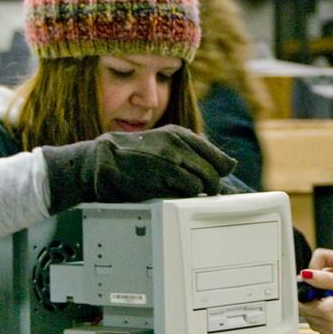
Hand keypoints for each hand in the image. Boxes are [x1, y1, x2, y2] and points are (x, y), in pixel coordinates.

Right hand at [41, 125, 236, 213]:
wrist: (102, 160)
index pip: (218, 158)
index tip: (216, 180)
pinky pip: (184, 194)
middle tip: (200, 192)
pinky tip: (170, 194)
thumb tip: (230, 165)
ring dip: (196, 194)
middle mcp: (177, 146)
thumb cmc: (136, 153)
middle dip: (210, 187)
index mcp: (180, 135)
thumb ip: (199, 152)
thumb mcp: (168, 143)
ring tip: (182, 193)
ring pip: (200, 185)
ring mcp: (168, 163)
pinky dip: (182, 198)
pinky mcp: (158, 180)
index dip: (221, 173)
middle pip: (213, 174)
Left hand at [297, 269, 332, 333]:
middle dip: (311, 302)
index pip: (301, 305)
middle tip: (325, 288)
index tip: (310, 284)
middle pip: (307, 316)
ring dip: (320, 312)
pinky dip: (330, 321)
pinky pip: (329, 332)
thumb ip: (324, 280)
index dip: (303, 293)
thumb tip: (304, 276)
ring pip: (317, 325)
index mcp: (330, 311)